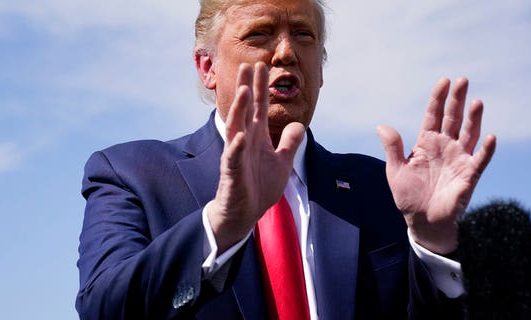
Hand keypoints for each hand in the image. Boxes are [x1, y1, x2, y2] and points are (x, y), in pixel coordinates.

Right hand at [207, 62, 304, 253]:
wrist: (244, 213)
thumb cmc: (259, 186)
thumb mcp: (281, 162)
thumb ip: (289, 143)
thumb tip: (299, 126)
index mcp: (256, 137)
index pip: (258, 107)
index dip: (260, 87)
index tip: (261, 65)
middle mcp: (245, 141)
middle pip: (245, 110)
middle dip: (247, 88)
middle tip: (247, 64)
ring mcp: (236, 155)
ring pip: (237, 128)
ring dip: (240, 109)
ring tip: (245, 91)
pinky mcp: (232, 173)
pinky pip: (233, 157)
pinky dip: (236, 147)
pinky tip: (241, 136)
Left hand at [377, 78, 495, 253]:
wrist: (422, 220)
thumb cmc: (408, 195)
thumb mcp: (395, 170)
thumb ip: (392, 148)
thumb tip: (381, 126)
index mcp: (427, 142)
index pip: (434, 115)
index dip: (438, 99)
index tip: (444, 81)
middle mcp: (446, 146)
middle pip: (453, 118)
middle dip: (458, 100)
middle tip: (463, 80)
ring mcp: (459, 159)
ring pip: (469, 134)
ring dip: (474, 119)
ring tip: (477, 102)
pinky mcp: (469, 175)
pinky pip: (480, 160)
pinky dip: (486, 149)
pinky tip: (490, 137)